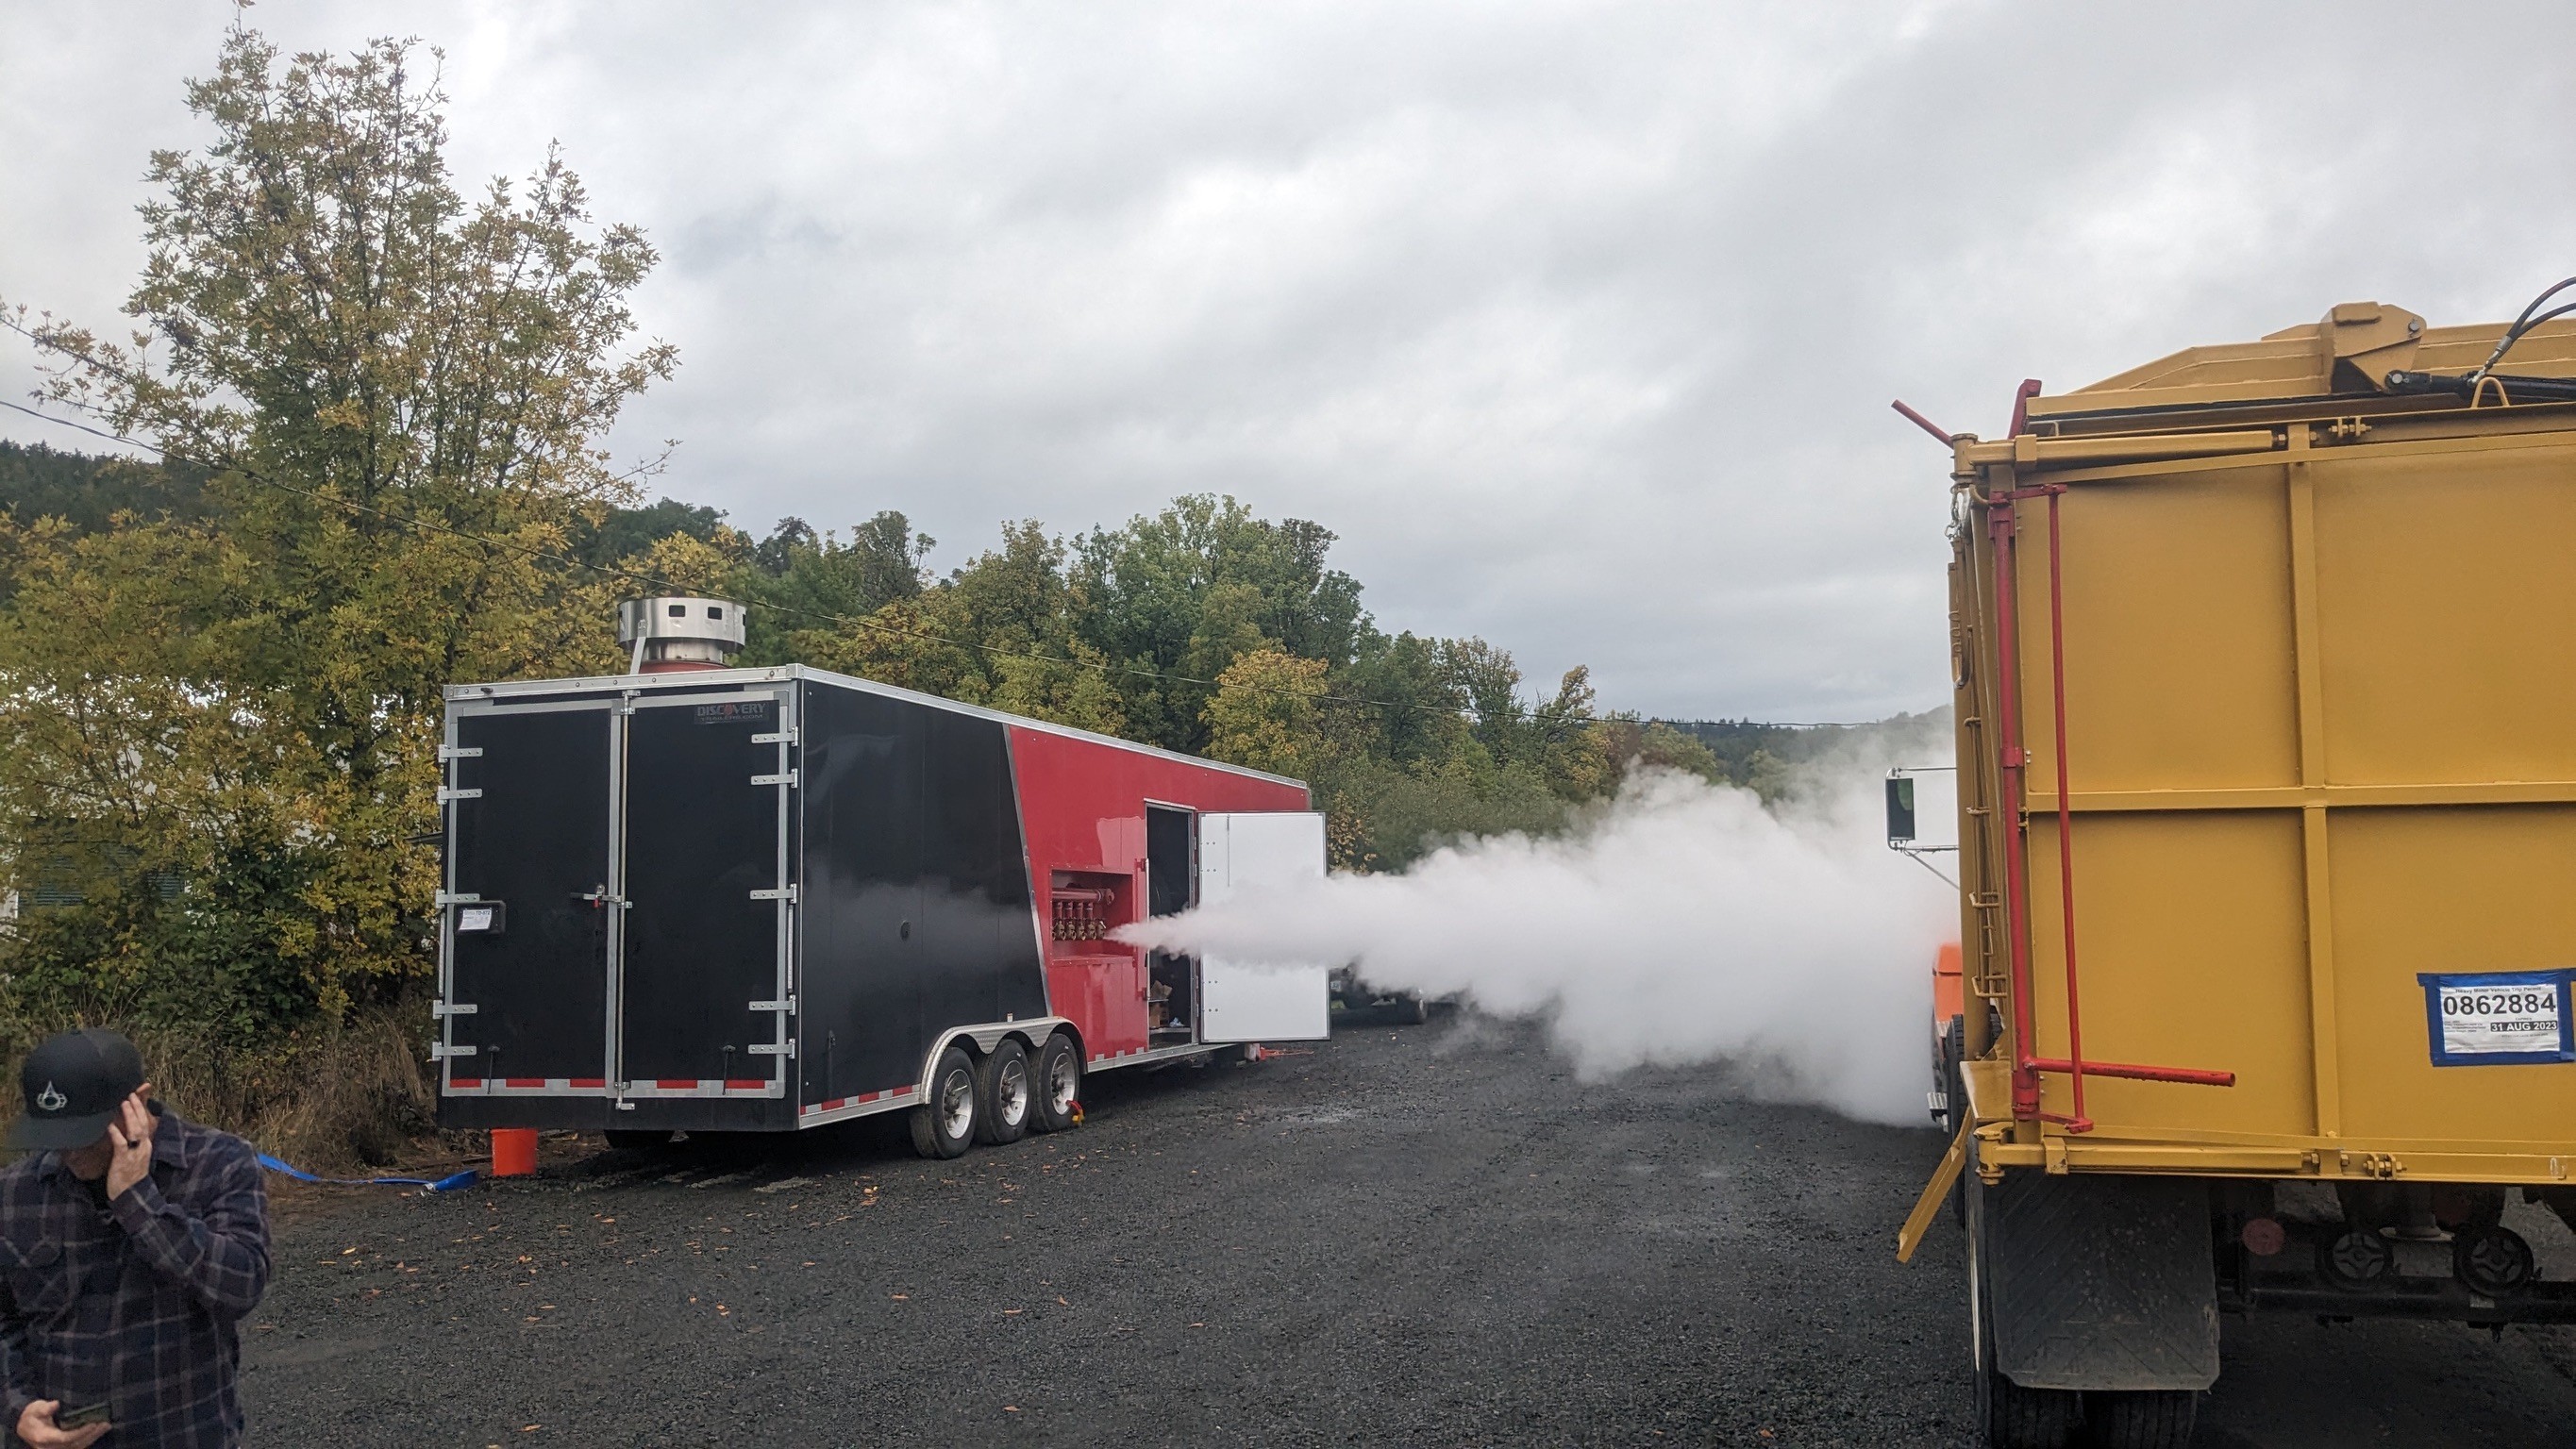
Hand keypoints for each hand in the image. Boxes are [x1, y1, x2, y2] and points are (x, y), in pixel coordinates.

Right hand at [16, 1400, 109, 1448]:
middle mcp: (51, 1446)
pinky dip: (89, 1439)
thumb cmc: (31, 1416)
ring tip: (106, 1426)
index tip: (93, 1424)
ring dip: (93, 1437)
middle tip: (105, 1424)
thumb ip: (44, 1408)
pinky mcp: (62, 1447)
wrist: (25, 1426)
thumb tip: (56, 1404)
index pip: (65, 1438)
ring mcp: (57, 1448)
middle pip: (74, 1444)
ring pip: (78, 1446)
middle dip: (91, 1435)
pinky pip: (77, 1446)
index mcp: (43, 1437)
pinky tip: (99, 1431)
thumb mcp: (34, 1409)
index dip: (79, 1433)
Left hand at [103, 1084, 154, 1201]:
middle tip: (130, 1094)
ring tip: (124, 1103)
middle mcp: (143, 1148)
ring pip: (135, 1130)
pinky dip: (116, 1133)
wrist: (131, 1196)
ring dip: (130, 1116)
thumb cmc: (130, 1178)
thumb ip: (131, 1145)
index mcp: (146, 1146)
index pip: (146, 1124)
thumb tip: (124, 1133)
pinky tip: (110, 1125)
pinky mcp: (124, 1161)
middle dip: (137, 1108)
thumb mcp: (134, 1159)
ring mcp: (134, 1154)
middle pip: (142, 1124)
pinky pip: (121, 1144)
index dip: (142, 1110)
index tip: (136, 1097)